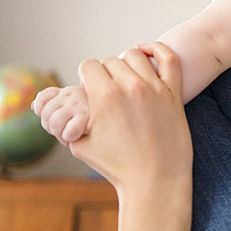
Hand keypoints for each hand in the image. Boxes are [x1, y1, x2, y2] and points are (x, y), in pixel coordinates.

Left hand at [32, 85, 89, 145]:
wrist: (119, 118)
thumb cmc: (93, 116)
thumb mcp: (72, 106)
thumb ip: (54, 104)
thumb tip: (33, 106)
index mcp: (67, 92)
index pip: (43, 97)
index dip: (41, 110)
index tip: (51, 119)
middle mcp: (72, 94)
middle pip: (46, 113)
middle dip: (51, 128)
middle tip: (62, 135)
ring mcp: (79, 104)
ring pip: (55, 122)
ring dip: (58, 135)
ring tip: (67, 139)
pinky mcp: (88, 116)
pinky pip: (69, 130)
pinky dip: (68, 137)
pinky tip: (74, 139)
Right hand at [68, 42, 191, 192]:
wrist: (155, 181)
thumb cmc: (116, 166)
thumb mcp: (79, 144)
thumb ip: (68, 119)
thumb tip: (56, 104)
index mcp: (104, 96)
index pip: (88, 65)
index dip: (85, 76)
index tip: (88, 88)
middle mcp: (130, 87)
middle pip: (110, 61)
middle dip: (104, 73)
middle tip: (106, 89)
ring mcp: (155, 88)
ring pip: (135, 55)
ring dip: (126, 63)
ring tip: (124, 77)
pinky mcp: (174, 93)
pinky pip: (168, 58)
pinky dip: (156, 49)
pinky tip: (146, 51)